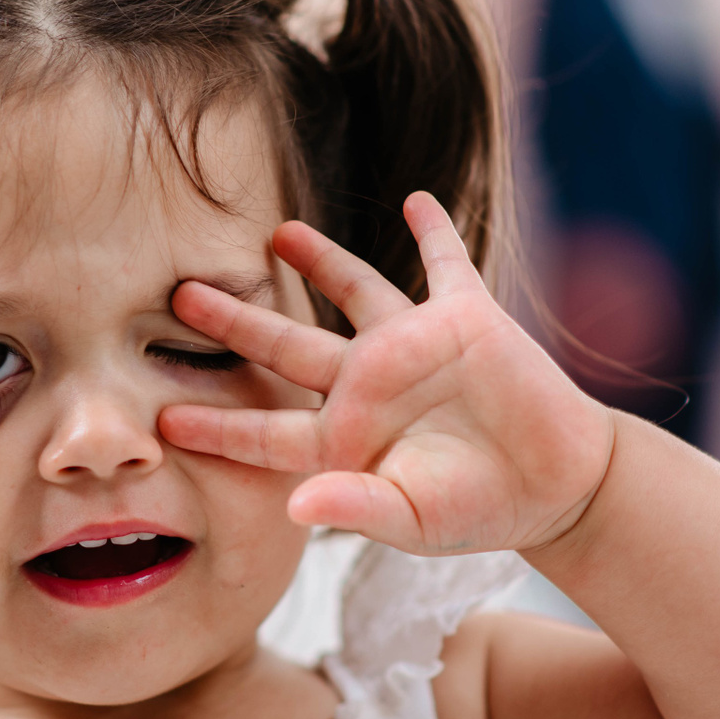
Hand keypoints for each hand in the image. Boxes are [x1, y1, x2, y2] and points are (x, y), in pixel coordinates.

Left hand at [159, 193, 614, 557]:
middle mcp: (366, 384)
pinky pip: (446, 262)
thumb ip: (354, 508)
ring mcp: (413, 347)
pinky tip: (415, 199)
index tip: (161, 415)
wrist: (558, 488)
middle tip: (179, 294)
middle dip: (233, 322)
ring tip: (277, 233)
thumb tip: (295, 507)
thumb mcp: (413, 520)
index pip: (264, 428)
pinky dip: (433, 229)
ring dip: (318, 259)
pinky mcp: (465, 320)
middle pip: (284, 346)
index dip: (216, 420)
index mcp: (342, 438)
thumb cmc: (478, 512)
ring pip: (352, 290)